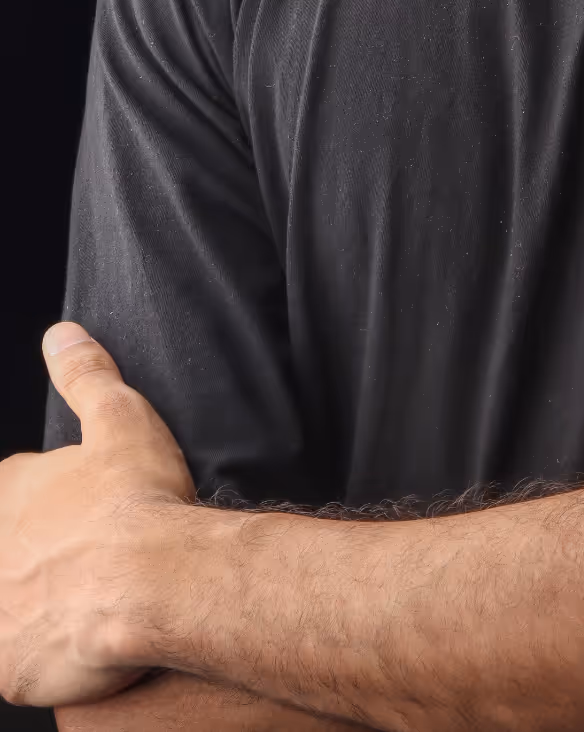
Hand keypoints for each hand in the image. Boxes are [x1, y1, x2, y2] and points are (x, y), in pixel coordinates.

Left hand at [0, 321, 195, 709]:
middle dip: (42, 557)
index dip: (57, 505)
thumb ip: (85, 374)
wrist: (151, 580)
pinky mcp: (8, 668)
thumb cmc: (137, 498)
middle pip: (13, 551)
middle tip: (91, 559)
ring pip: (14, 605)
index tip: (90, 514)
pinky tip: (83, 641)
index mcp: (7, 491)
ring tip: (88, 603)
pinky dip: (47, 656)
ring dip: (41, 605)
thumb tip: (61, 334)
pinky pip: (20, 663)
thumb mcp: (118, 417)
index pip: (16, 494)